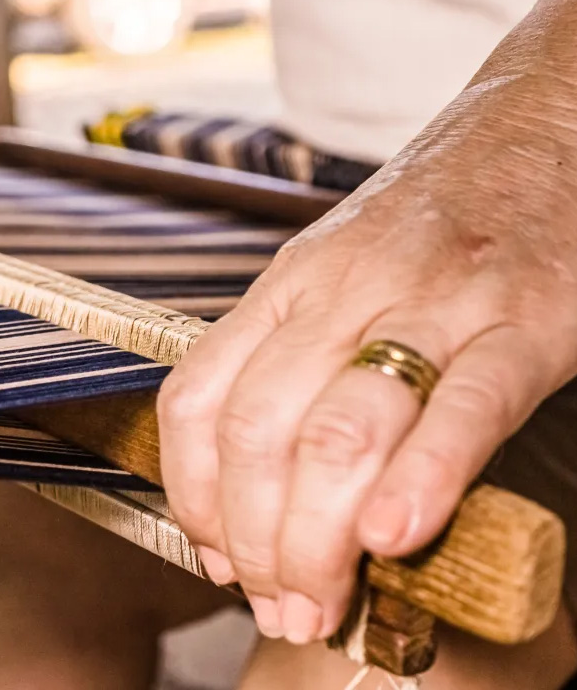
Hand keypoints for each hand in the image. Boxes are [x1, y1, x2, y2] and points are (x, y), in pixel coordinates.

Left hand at [156, 71, 576, 643]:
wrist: (541, 130)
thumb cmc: (432, 219)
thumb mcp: (333, 276)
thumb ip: (292, 364)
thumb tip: (254, 490)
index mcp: (287, 284)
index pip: (198, 398)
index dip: (192, 494)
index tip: (212, 555)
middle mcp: (342, 291)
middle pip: (259, 432)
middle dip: (254, 540)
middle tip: (277, 604)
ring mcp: (432, 303)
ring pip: (339, 430)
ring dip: (317, 536)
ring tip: (321, 599)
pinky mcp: (523, 321)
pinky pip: (461, 409)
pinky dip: (420, 480)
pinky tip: (393, 537)